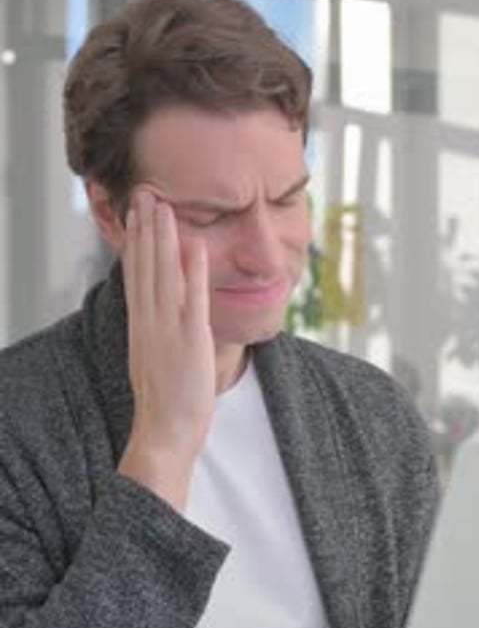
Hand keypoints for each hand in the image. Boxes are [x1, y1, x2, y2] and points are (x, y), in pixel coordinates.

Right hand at [118, 189, 215, 510]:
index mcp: (141, 327)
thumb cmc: (166, 403)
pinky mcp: (190, 340)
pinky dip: (193, 271)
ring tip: (162, 204)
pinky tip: (194, 244)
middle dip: (146, 228)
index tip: (135, 215)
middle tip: (145, 193)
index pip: (136, 276)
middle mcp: (149, 322)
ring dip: (163, 238)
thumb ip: (156, 333)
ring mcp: (168, 329)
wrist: (164, 433)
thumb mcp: (153, 360)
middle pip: (146, 267)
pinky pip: (192, 299)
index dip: (136, 242)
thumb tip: (160, 314)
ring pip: (163, 274)